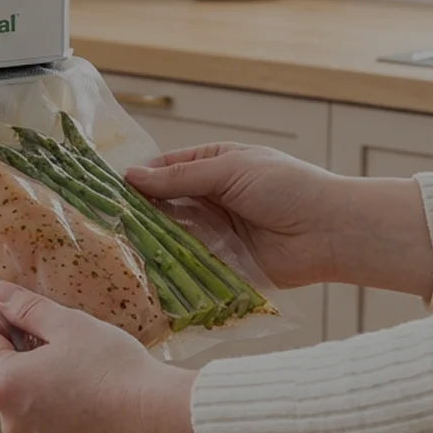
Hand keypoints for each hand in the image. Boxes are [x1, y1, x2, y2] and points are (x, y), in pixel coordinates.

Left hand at [0, 281, 211, 432]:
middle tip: (58, 339)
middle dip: (24, 355)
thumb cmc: (115, 373)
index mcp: (5, 385)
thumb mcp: (69, 324)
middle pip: (6, 378)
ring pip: (29, 409)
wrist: (159, 420)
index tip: (17, 310)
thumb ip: (27, 308)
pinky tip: (92, 403)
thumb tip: (2, 296)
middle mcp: (12, 424)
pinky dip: (64, 418)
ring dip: (43, 388)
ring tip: (81, 373)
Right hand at [124, 142, 432, 297]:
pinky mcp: (220, 263)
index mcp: (214, 164)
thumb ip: (179, 178)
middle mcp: (210, 198)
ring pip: (170, 234)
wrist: (330, 232)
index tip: (105, 190)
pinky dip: (167, 265)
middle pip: (162, 204)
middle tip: (102, 221)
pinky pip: (187, 263)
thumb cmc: (289, 187)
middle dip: (136, 211)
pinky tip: (141, 268)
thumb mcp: (230, 170)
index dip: (137, 179)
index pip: (164, 169)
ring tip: (114, 245)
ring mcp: (214, 231)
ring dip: (148, 239)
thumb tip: (131, 177)